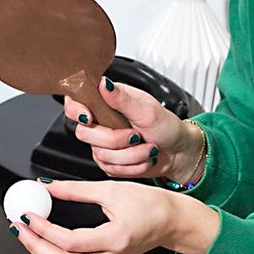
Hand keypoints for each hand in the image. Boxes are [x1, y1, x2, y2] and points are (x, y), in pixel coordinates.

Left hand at [9, 179, 219, 253]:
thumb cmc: (150, 204)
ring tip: (25, 232)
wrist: (171, 222)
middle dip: (35, 246)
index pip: (71, 241)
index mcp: (116, 238)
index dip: (45, 230)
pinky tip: (42, 240)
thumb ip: (76, 189)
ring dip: (40, 253)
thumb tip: (46, 186)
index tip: (29, 215)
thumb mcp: (112, 190)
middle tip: (19, 227)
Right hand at [62, 78, 196, 181]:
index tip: (90, 117)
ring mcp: (103, 145)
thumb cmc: (167, 127)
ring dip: (130, 155)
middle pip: (85, 134)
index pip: (75, 104)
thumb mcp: (147, 109)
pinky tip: (142, 158)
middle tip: (136, 135)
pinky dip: (131, 166)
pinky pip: (110, 169)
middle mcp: (102, 123)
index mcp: (108, 103)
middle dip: (115, 140)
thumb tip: (104, 83)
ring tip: (147, 147)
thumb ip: (122, 98)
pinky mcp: (109, 163)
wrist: (178, 152)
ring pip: (100, 155)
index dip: (77, 111)